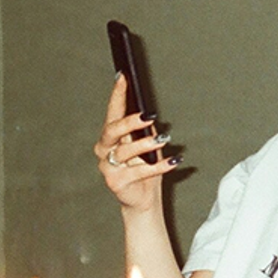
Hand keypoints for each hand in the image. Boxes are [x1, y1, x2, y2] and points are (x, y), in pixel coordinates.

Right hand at [96, 74, 174, 212]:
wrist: (142, 200)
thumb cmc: (144, 170)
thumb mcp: (148, 145)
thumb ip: (146, 130)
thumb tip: (149, 113)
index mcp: (110, 137)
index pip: (112, 112)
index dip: (117, 94)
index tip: (123, 77)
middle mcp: (104, 150)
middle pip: (112, 131)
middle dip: (129, 122)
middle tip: (148, 117)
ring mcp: (107, 167)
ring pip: (125, 151)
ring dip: (145, 145)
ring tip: (162, 140)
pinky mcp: (115, 183)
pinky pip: (138, 171)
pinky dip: (158, 166)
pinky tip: (172, 161)